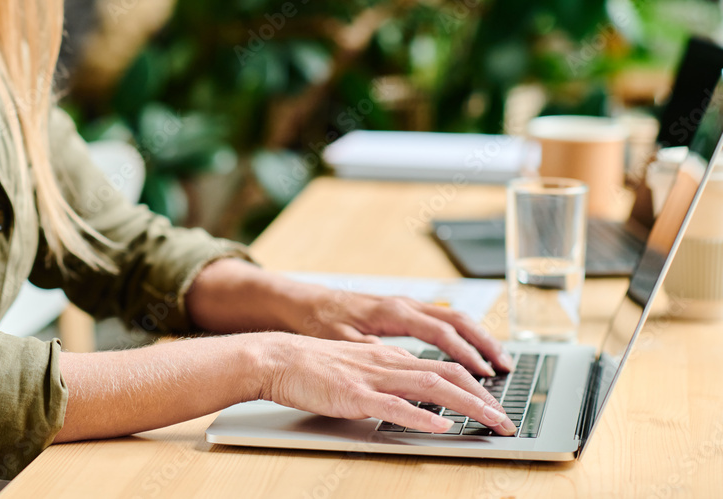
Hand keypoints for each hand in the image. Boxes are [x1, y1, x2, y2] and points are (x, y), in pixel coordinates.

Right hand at [257, 332, 516, 435]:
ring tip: (492, 422)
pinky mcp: (354, 394)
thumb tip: (415, 396)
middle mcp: (387, 361)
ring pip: (431, 386)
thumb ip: (387, 378)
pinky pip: (394, 405)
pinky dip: (422, 417)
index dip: (474, 385)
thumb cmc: (312, 366)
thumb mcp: (358, 367)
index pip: (443, 367)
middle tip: (507, 420)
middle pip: (447, 374)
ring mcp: (372, 377)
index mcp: (390, 356)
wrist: (277, 358)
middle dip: (484, 398)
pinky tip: (442, 426)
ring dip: (468, 405)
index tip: (496, 404)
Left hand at [287, 285, 513, 376]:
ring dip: (478, 337)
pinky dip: (461, 334)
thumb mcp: (340, 341)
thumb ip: (370, 353)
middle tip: (506, 368)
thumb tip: (396, 365)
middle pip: (457, 320)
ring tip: (498, 361)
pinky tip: (469, 351)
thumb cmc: (319, 321)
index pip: (441, 332)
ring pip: (452, 317)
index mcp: (392, 312)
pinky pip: (441, 319)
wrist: (301, 302)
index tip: (485, 374)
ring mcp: (404, 305)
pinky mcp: (401, 311)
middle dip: (485, 344)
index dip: (466, 354)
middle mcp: (403, 304)